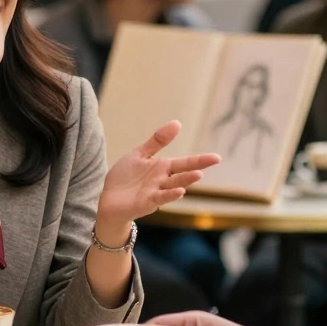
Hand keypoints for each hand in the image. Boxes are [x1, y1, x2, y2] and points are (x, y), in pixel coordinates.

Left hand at [96, 121, 220, 236]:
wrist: (109, 199)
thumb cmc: (125, 177)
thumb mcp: (140, 154)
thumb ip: (158, 141)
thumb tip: (177, 122)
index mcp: (163, 167)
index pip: (186, 163)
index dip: (201, 160)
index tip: (217, 158)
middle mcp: (163, 180)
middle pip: (183, 172)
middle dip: (198, 166)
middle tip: (214, 160)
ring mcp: (156, 192)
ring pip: (174, 185)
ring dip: (186, 181)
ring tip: (198, 174)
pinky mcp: (147, 203)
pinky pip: (160, 198)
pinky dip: (170, 195)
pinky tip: (180, 191)